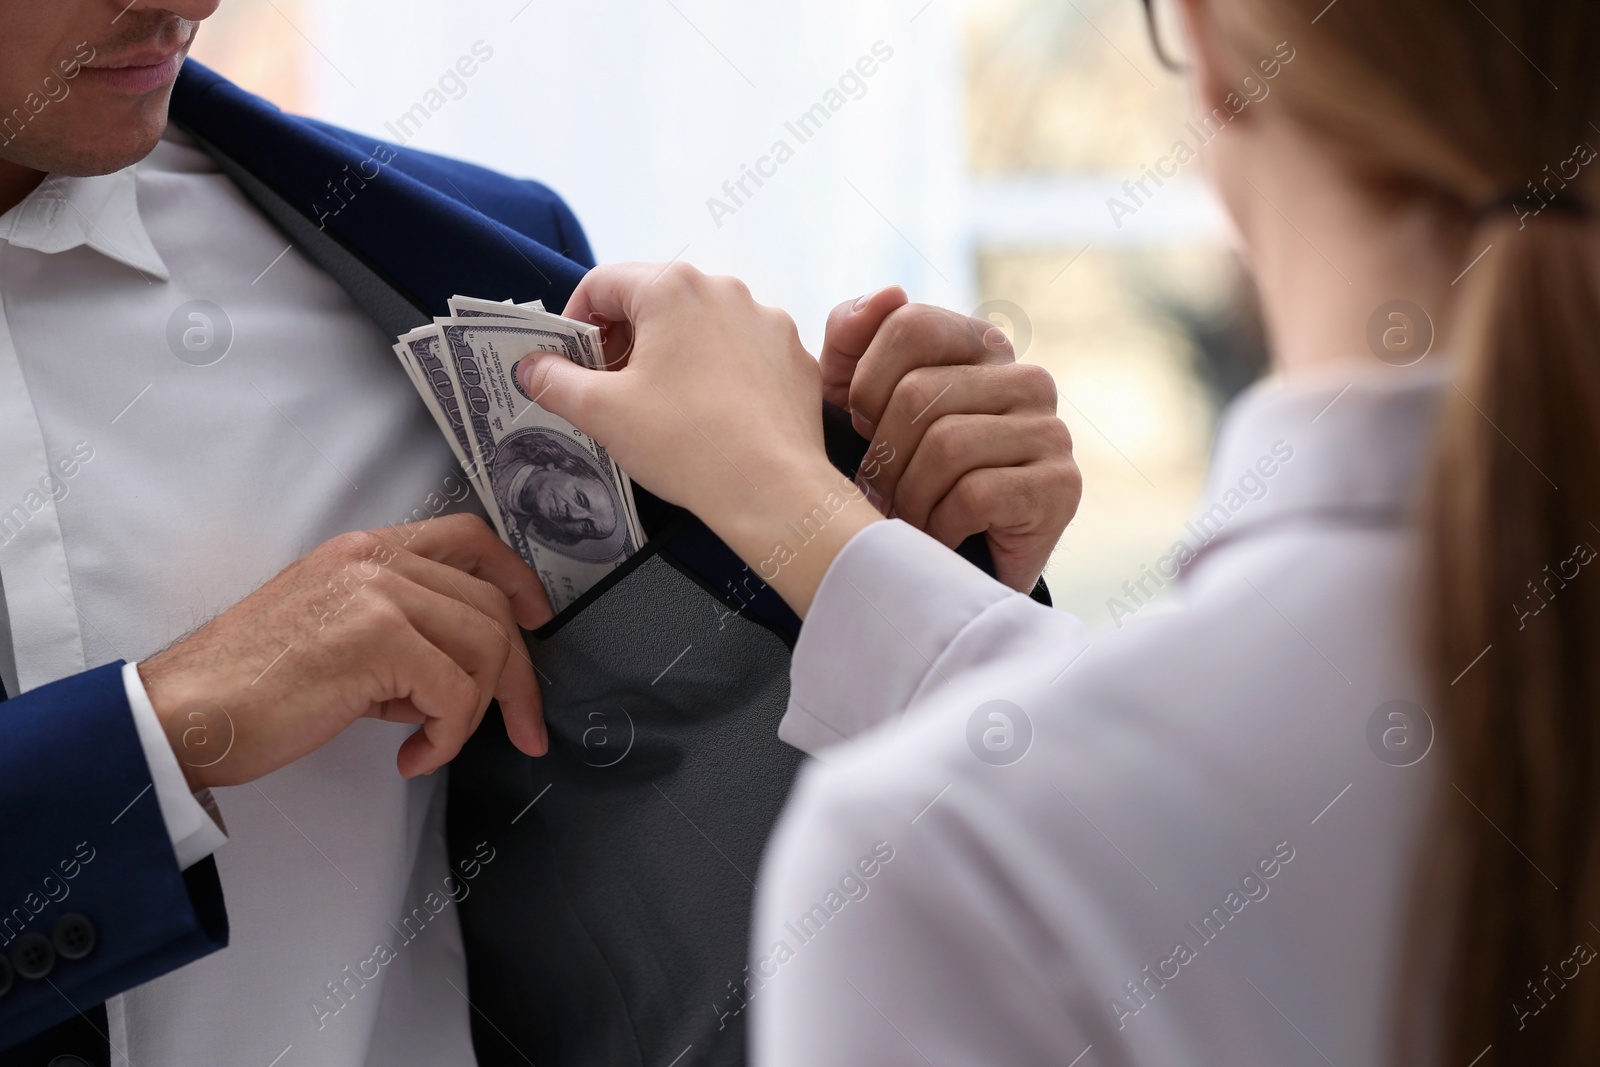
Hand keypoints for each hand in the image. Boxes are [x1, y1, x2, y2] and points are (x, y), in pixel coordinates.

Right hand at [138, 514, 551, 787]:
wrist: (184, 714)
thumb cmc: (250, 687)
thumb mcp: (333, 632)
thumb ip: (397, 632)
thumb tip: (457, 672)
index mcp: (364, 552)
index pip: (468, 538)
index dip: (515, 577)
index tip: (538, 619)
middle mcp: (373, 561)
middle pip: (491, 606)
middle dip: (517, 677)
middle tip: (523, 729)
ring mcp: (375, 594)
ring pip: (485, 647)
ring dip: (475, 713)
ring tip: (433, 742)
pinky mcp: (375, 640)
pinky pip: (456, 691)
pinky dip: (449, 736)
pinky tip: (413, 756)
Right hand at [519, 263, 881, 616]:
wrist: (773, 491)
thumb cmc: (687, 444)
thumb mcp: (601, 412)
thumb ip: (555, 380)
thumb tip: (533, 367)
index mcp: (673, 288)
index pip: (602, 283)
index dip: (575, 322)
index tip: (570, 361)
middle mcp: (725, 290)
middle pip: (655, 300)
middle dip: (624, 338)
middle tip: (609, 387)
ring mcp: (767, 320)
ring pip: (701, 324)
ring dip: (672, 353)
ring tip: (661, 404)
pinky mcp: (793, 355)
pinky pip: (742, 350)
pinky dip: (718, 371)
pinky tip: (709, 413)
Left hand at [820, 290, 1080, 591]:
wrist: (950, 568)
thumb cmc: (900, 476)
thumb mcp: (857, 404)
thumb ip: (854, 341)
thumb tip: (891, 293)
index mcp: (980, 347)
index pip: (910, 324)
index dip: (867, 384)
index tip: (866, 428)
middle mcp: (1026, 379)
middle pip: (920, 393)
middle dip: (882, 456)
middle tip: (881, 492)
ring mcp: (1051, 430)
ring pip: (947, 445)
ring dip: (908, 497)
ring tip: (909, 518)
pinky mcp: (1061, 486)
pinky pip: (975, 493)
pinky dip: (942, 525)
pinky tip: (945, 536)